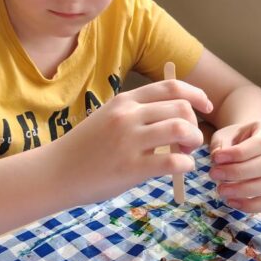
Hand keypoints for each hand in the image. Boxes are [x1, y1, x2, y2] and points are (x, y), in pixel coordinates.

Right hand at [54, 80, 212, 203]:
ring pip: (181, 130)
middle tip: (189, 140)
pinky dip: (187, 165)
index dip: (196, 95)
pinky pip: (174, 162)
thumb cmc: (83, 149)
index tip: (206, 106)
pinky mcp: (131, 168)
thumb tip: (174, 119)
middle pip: (181, 108)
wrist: (54, 172)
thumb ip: (137, 115)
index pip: (171, 87)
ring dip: (194, 142)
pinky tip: (181, 169)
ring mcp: (129, 141)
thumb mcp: (107, 120)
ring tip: (186, 153)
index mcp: (124, 101)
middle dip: (195, 123)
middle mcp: (128, 116)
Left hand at [209, 119, 260, 212]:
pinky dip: (250, 205)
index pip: (260, 143)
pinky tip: (231, 201)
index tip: (216, 158)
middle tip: (213, 174)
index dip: (238, 153)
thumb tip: (218, 161)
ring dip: (244, 191)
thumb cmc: (234, 139)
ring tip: (221, 190)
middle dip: (238, 173)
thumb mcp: (224, 135)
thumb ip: (220, 146)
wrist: (246, 144)